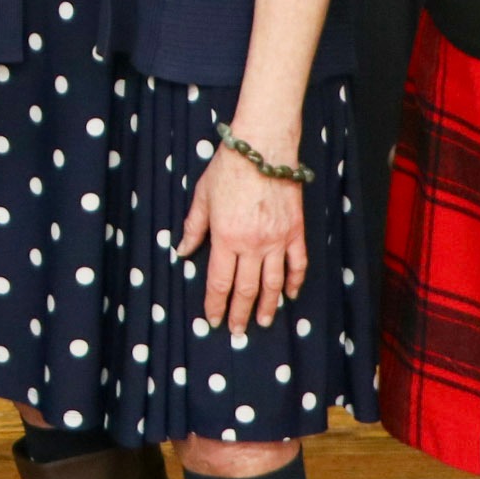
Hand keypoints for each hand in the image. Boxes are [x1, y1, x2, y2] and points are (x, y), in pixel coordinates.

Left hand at [176, 121, 307, 335]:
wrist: (264, 148)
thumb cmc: (229, 168)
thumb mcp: (202, 196)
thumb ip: (193, 228)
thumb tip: (182, 251)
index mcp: (225, 237)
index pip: (219, 282)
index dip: (215, 304)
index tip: (212, 319)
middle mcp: (252, 244)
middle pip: (246, 289)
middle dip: (240, 312)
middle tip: (237, 330)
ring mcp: (277, 240)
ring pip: (273, 283)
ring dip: (268, 306)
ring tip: (263, 321)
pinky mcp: (295, 231)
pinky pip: (297, 264)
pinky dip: (294, 282)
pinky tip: (290, 294)